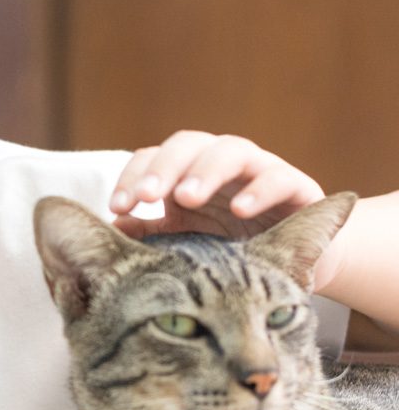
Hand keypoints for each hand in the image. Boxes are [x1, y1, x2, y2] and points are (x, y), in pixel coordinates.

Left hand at [110, 131, 324, 239]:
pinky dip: (259, 191)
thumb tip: (113, 226)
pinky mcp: (296, 186)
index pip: (152, 159)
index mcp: (185, 174)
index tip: (118, 208)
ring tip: (186, 197)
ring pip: (230, 151)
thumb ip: (150, 232)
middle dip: (163, 169)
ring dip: (205, 172)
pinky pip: (278, 179)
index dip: (132, 178)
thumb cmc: (229, 248)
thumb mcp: (183, 241)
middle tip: (145, 197)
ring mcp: (258, 170)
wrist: (293, 264)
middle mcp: (218, 164)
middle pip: (187, 145)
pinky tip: (240, 210)